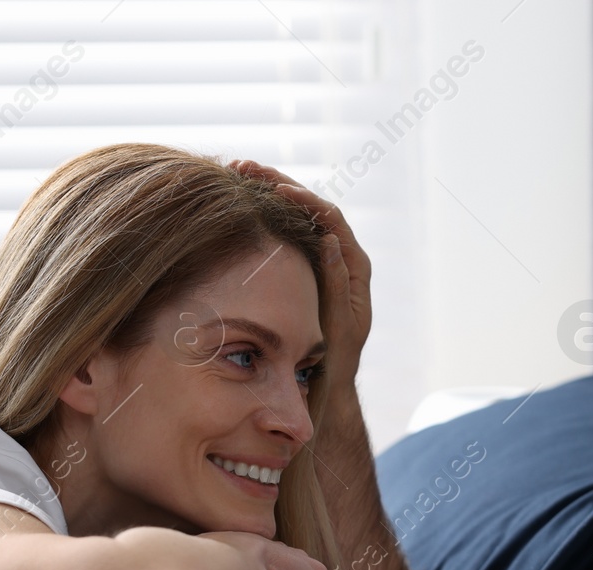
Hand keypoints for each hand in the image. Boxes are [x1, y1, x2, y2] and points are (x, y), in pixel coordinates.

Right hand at [229, 159, 370, 389]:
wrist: (327, 380)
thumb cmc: (336, 358)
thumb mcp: (340, 324)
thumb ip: (338, 284)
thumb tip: (329, 240)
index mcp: (355, 266)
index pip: (331, 219)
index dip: (305, 200)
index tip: (277, 188)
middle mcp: (339, 256)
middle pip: (311, 208)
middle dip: (279, 184)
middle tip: (245, 167)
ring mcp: (319, 258)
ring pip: (294, 215)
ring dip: (267, 192)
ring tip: (237, 172)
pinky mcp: (300, 265)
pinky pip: (284, 231)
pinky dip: (263, 213)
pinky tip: (240, 200)